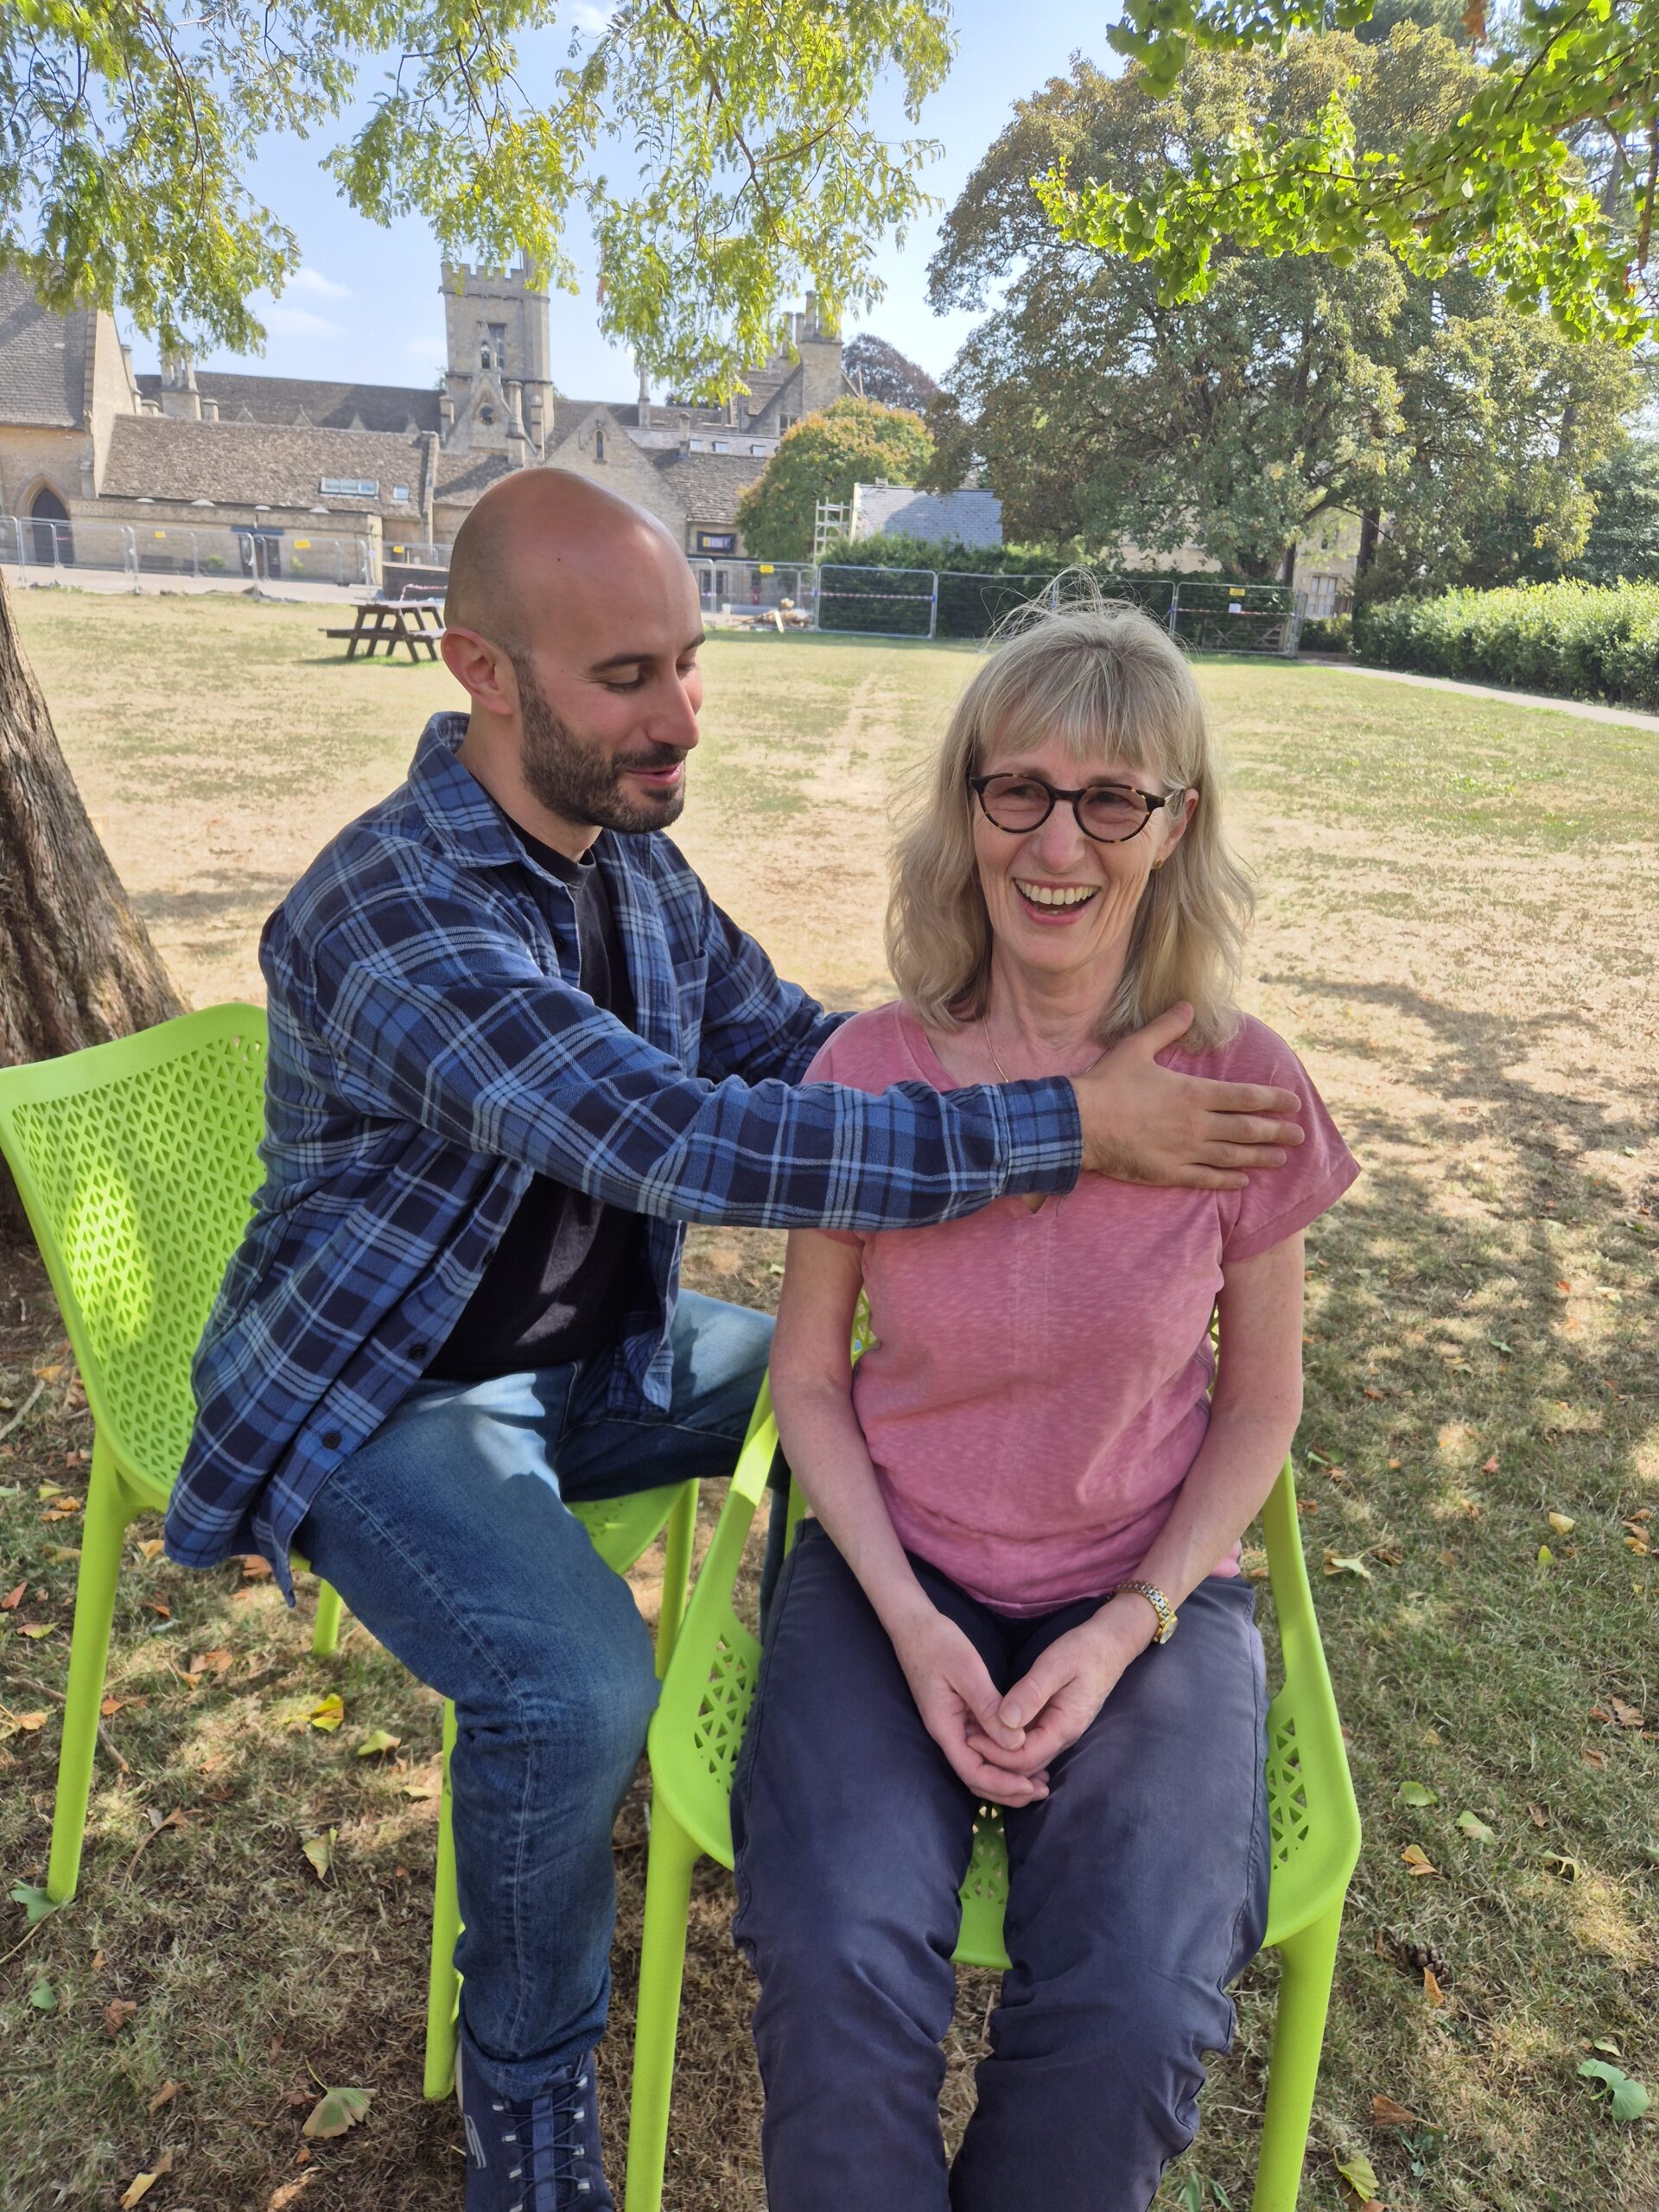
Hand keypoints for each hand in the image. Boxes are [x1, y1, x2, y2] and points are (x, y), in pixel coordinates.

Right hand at [886, 1602, 1050, 1807]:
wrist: (914, 1624)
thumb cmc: (938, 1642)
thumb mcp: (967, 1670)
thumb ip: (990, 1707)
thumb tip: (1017, 1742)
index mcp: (945, 1727)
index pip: (973, 1772)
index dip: (1001, 1784)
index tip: (1029, 1785)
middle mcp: (947, 1732)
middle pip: (976, 1776)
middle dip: (1008, 1790)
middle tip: (1042, 1791)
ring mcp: (953, 1725)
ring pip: (980, 1763)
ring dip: (1007, 1775)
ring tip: (1040, 1779)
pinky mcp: (959, 1715)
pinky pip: (982, 1744)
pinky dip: (1003, 1753)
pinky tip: (1024, 1750)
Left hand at [964, 1610, 1147, 1777]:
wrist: (1110, 1644)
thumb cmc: (1084, 1651)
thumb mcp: (1055, 1665)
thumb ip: (1030, 1693)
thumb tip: (1005, 1720)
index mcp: (1064, 1727)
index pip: (1024, 1759)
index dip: (994, 1753)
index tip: (968, 1736)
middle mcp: (1062, 1737)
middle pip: (1023, 1766)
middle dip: (993, 1759)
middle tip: (962, 1739)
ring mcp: (1059, 1732)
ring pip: (1025, 1758)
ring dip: (999, 1752)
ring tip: (970, 1734)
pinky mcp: (1055, 1723)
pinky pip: (1029, 1743)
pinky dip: (1008, 1741)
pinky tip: (988, 1726)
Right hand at [1072, 1003, 1304, 1190]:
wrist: (1079, 1124)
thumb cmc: (1107, 1084)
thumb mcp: (1137, 1047)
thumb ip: (1166, 1028)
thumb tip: (1187, 1006)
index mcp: (1193, 1093)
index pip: (1245, 1097)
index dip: (1273, 1100)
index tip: (1294, 1102)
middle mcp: (1196, 1125)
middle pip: (1247, 1130)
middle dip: (1277, 1132)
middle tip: (1300, 1136)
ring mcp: (1184, 1152)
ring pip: (1233, 1156)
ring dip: (1260, 1158)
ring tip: (1282, 1159)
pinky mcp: (1169, 1172)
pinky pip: (1207, 1179)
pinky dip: (1228, 1181)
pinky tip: (1243, 1180)